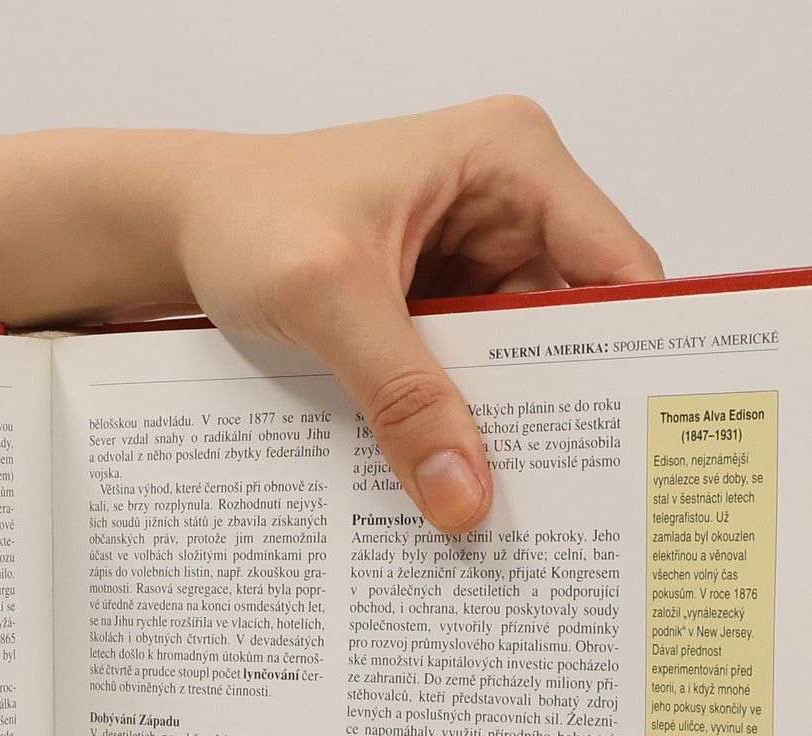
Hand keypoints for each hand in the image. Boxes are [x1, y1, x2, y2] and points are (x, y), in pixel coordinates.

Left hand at [172, 98, 661, 528]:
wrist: (177, 230)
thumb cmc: (246, 217)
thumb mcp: (329, 301)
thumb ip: (400, 396)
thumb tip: (463, 493)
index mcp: (510, 159)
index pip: (615, 265)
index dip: (632, 353)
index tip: (634, 443)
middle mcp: (507, 202)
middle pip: (572, 324)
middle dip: (560, 404)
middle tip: (564, 499)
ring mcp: (472, 257)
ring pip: (518, 362)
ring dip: (502, 424)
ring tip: (500, 499)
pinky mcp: (435, 306)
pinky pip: (467, 376)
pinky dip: (456, 423)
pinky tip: (448, 474)